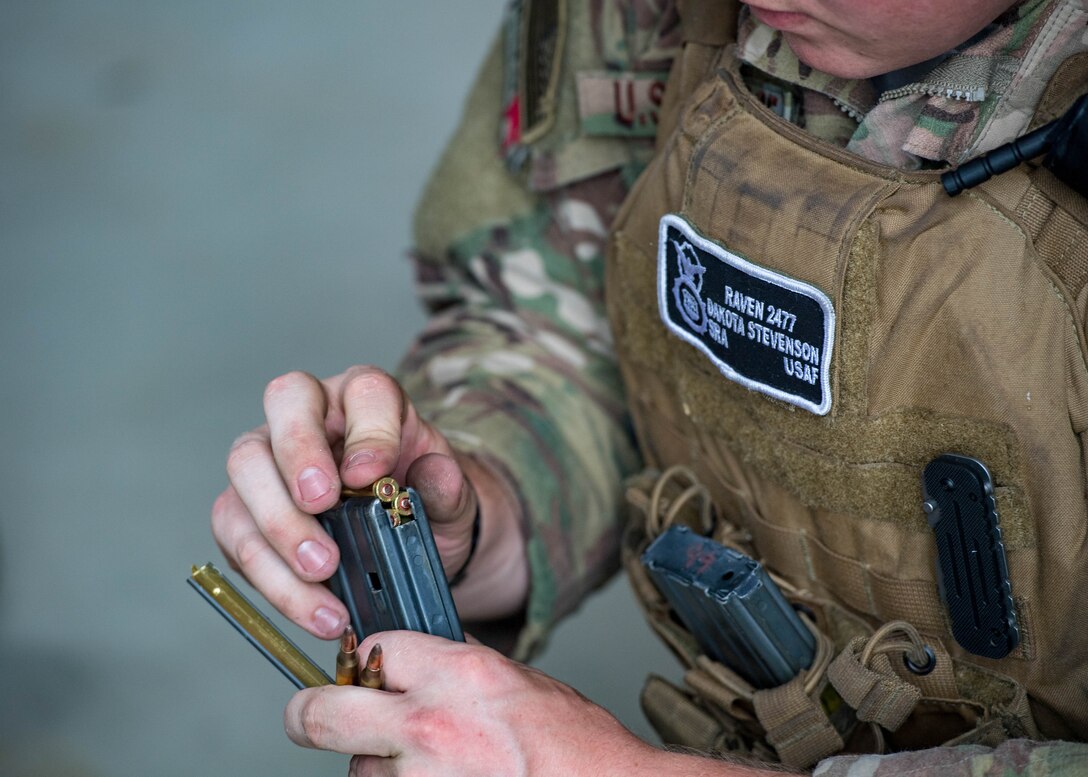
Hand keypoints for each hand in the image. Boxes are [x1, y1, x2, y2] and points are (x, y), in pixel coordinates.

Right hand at [211, 367, 527, 638]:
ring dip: (280, 526)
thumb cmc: (421, 504)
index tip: (371, 475)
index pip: (364, 391)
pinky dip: (273, 576)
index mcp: (368, 398)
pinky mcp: (244, 512)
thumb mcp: (449, 498)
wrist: (402, 544)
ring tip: (323, 573)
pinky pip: (238, 533)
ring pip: (248, 469)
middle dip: (300, 456)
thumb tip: (435, 474)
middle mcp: (312, 414)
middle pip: (286, 404)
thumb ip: (446, 485)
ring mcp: (269, 458)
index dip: (366, 431)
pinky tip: (312, 607)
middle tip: (322, 506)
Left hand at [284, 631, 662, 776]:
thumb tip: (418, 664)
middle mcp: (428, 726)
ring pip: (356, 772)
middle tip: (319, 718)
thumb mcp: (517, 682)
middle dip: (315, 714)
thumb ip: (459, 669)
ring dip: (378, 768)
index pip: (373, 648)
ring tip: (429, 768)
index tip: (371, 673)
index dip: (371, 662)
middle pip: (319, 714)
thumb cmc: (577, 749)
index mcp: (458, 675)